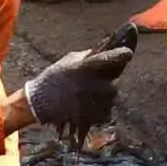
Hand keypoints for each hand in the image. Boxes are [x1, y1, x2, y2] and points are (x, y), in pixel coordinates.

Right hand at [23, 26, 137, 146]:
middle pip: (113, 85)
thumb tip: (110, 47)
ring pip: (109, 100)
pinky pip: (104, 113)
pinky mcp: (88, 117)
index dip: (122, 54)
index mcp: (84, 68)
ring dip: (103, 98)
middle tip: (94, 85)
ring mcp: (90, 103)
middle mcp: (89, 85)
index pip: (109, 58)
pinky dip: (98, 110)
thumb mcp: (70, 61)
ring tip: (84, 97)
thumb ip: (91, 56)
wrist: (38, 102)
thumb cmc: (55, 78)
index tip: (128, 53)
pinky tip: (84, 106)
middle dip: (107, 85)